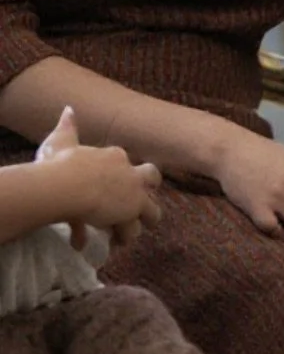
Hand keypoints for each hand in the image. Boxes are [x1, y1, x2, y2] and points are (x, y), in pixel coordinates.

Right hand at [36, 107, 161, 250]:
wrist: (67, 186)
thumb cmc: (61, 163)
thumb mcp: (62, 140)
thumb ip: (68, 125)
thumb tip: (69, 108)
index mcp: (115, 156)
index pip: (128, 163)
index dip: (124, 174)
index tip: (114, 184)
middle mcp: (130, 174)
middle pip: (152, 179)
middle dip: (148, 190)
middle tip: (137, 205)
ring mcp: (133, 196)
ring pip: (151, 212)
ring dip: (138, 224)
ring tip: (124, 236)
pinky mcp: (129, 215)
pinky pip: (128, 231)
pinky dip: (119, 237)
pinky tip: (102, 244)